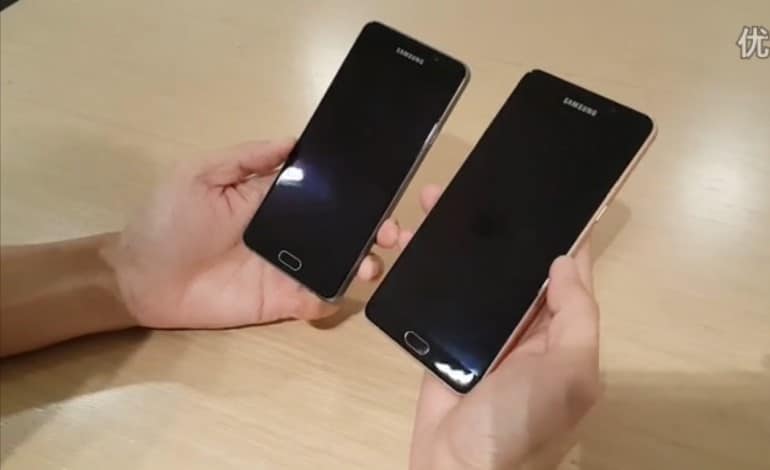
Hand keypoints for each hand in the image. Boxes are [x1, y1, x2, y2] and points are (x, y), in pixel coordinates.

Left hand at [105, 139, 412, 327]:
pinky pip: (318, 300)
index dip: (355, 190)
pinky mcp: (281, 300)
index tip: (382, 188)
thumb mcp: (200, 174)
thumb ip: (247, 157)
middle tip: (393, 233)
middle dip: (375, 229)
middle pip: (344, 230)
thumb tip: (295, 139)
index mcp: (275, 198)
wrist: (141, 280)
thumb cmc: (168, 220)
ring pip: (340, 265)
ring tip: (372, 264)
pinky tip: (341, 290)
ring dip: (365, 263)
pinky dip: (335, 298)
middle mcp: (291, 232)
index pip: (325, 190)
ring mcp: (289, 267)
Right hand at [409, 190, 599, 469]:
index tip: (549, 190)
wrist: (455, 468)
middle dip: (499, 226)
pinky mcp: (446, 339)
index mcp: (562, 333)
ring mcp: (485, 333)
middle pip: (515, 266)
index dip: (563, 232)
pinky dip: (430, 268)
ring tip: (433, 202)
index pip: (569, 271)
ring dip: (459, 240)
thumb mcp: (568, 373)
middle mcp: (526, 328)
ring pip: (476, 275)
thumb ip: (575, 316)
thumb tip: (564, 261)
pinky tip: (416, 242)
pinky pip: (443, 296)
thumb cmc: (519, 424)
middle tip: (473, 184)